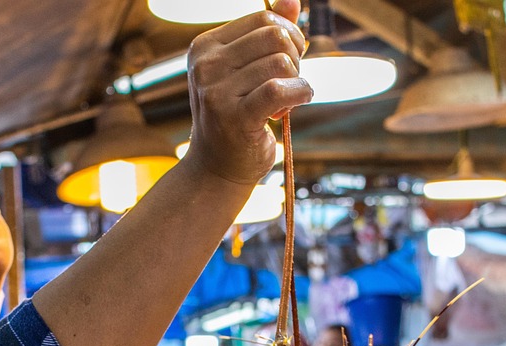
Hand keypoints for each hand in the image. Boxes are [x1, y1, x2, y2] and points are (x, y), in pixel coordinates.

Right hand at [181, 0, 311, 186]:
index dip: (288, 34)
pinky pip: (281, 88)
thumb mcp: (248, 70)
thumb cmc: (236, 115)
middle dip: (295, 56)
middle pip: (275, 36)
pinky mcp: (234, 117)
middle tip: (289, 80)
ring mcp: (216, 92)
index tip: (288, 60)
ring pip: (281, 62)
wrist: (217, 168)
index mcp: (205, 47)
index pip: (263, 18)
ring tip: (285, 100)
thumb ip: (269, 34)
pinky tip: (297, 103)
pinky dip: (300, 93)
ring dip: (297, 80)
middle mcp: (205, 66)